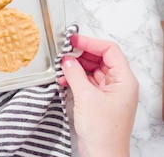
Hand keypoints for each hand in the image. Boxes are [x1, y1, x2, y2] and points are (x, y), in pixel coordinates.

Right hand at [58, 34, 138, 156]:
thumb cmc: (103, 131)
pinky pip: (87, 82)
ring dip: (76, 68)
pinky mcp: (99, 101)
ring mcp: (109, 93)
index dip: (90, 42)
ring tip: (61, 68)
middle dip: (81, 55)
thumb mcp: (85, 96)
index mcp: (124, 80)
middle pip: (100, 59)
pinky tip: (64, 80)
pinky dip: (75, 79)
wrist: (102, 154)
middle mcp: (119, 84)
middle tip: (63, 53)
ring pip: (92, 70)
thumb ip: (75, 73)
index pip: (110, 50)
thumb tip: (67, 60)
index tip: (73, 40)